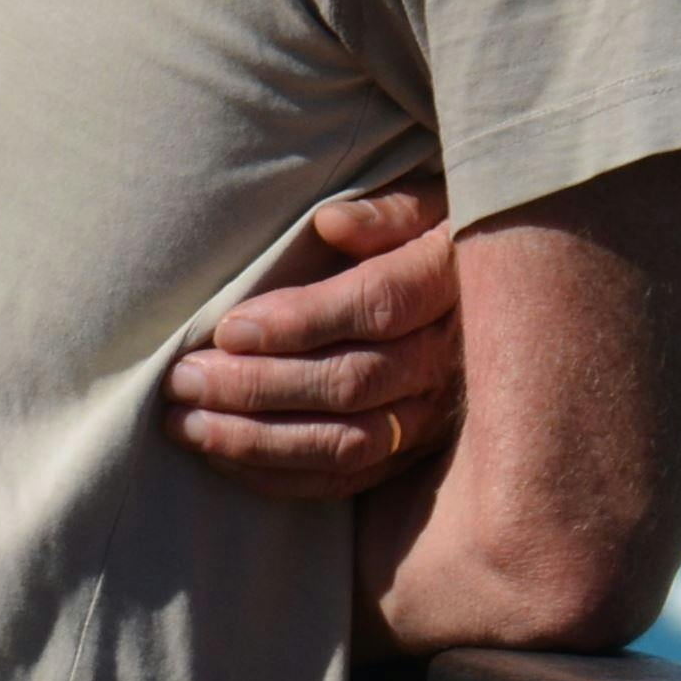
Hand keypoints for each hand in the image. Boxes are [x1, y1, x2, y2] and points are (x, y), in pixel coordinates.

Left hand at [161, 182, 465, 500]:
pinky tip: (224, 458)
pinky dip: (282, 476)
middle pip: (350, 382)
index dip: (299, 322)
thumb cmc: (436, 235)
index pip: (374, 308)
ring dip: (258, 440)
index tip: (228, 328)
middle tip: (184, 378)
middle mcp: (443, 357)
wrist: (496, 298)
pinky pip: (348, 478)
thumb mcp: (429, 201)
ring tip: (187, 424)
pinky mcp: (412, 452)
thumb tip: (332, 223)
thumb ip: (385, 210)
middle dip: (258, 386)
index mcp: (445, 282)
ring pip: (346, 441)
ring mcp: (431, 413)